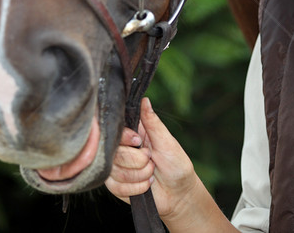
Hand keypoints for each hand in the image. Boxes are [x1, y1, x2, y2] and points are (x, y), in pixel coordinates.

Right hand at [105, 97, 199, 219]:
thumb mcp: (167, 142)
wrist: (178, 194)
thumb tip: (144, 99)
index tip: (139, 141)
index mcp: (134, 134)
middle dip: (138, 161)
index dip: (126, 138)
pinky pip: (116, 187)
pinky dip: (136, 188)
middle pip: (115, 153)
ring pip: (115, 171)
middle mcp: (122, 149)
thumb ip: (153, 122)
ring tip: (151, 174)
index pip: (116, 130)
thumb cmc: (176, 164)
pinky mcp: (115, 185)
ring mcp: (116, 167)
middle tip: (151, 161)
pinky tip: (146, 186)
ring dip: (139, 176)